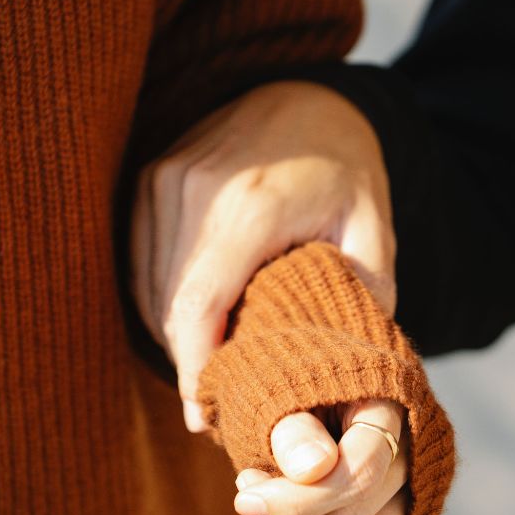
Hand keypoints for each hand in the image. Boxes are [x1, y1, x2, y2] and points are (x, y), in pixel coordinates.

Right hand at [130, 79, 393, 431]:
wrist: (306, 95)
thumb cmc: (344, 166)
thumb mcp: (372, 226)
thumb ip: (363, 290)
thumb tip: (340, 356)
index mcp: (249, 205)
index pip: (196, 307)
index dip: (194, 371)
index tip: (202, 418)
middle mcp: (192, 189)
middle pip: (168, 306)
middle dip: (188, 363)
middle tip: (216, 405)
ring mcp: (162, 180)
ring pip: (148, 288)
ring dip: (173, 335)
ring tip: (209, 370)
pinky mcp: (148, 180)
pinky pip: (141, 262)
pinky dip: (162, 301)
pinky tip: (195, 325)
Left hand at [234, 397, 406, 514]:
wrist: (296, 400)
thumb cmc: (287, 390)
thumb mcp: (280, 392)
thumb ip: (294, 427)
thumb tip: (314, 469)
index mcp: (390, 410)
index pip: (361, 473)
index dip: (296, 498)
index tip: (244, 496)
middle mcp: (412, 460)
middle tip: (249, 491)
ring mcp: (409, 501)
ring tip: (270, 512)